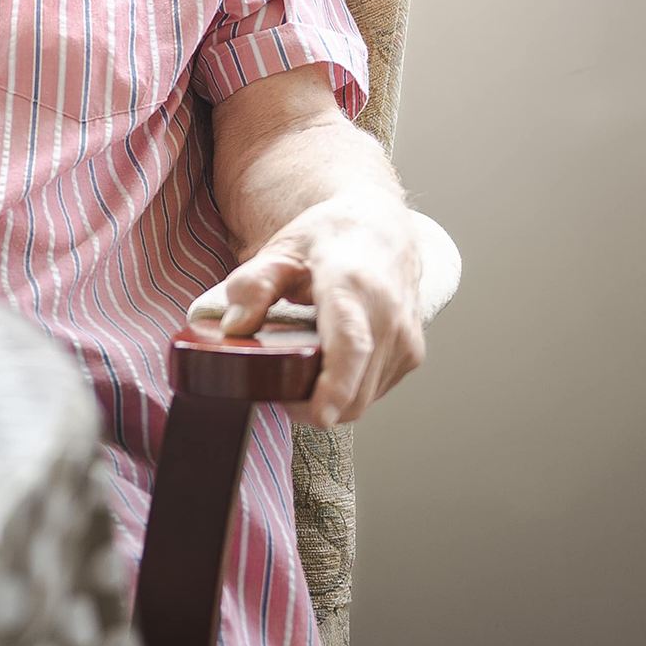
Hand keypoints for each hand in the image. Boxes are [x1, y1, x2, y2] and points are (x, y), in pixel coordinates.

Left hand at [214, 188, 426, 427]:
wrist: (381, 230)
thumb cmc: (327, 240)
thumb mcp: (281, 250)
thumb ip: (253, 285)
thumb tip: (233, 328)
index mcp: (353, 285)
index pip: (350, 343)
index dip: (336, 385)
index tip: (318, 415)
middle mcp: (388, 316)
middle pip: (355, 388)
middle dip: (312, 404)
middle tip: (276, 388)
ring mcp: (406, 339)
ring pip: (363, 399)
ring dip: (329, 400)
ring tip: (300, 370)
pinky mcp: (412, 356)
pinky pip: (374, 392)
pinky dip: (347, 391)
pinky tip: (328, 364)